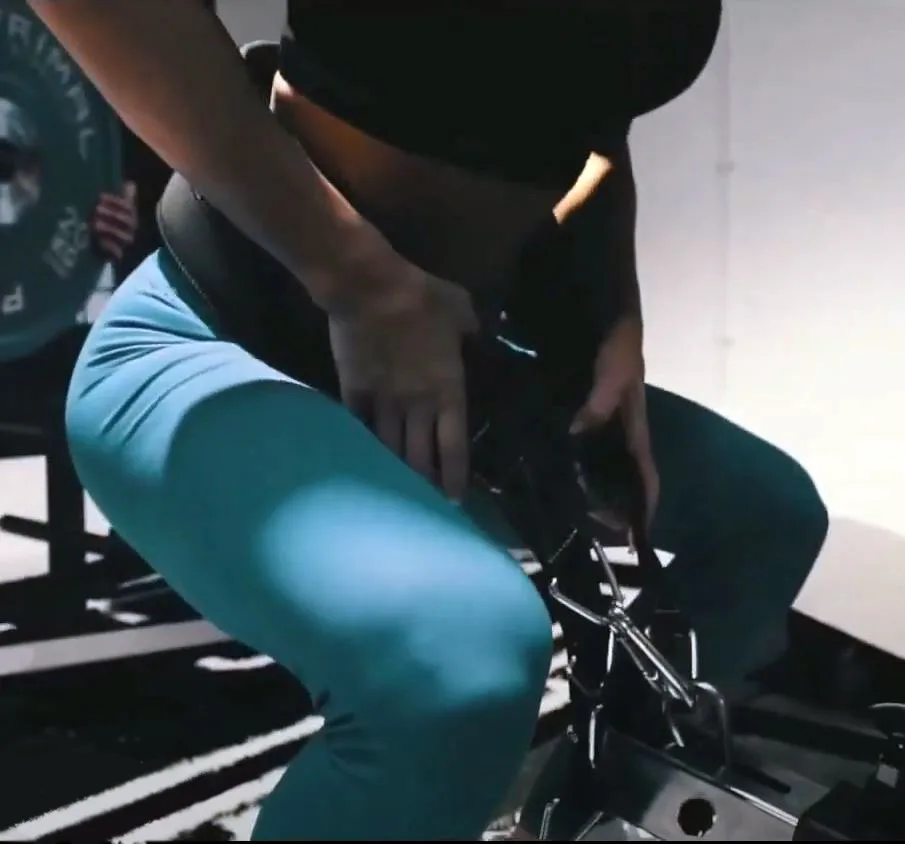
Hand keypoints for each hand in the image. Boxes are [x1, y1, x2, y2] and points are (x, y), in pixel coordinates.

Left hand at [92, 181, 137, 262]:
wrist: (104, 250)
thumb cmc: (110, 226)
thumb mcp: (115, 210)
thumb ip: (124, 198)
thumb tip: (131, 183)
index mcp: (131, 218)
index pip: (129, 208)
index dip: (116, 202)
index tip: (100, 197)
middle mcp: (131, 231)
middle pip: (129, 222)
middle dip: (112, 214)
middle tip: (96, 209)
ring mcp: (125, 245)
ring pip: (125, 237)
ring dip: (110, 229)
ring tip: (96, 224)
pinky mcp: (117, 257)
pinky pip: (117, 253)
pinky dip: (109, 246)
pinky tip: (99, 240)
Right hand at [326, 226, 477, 499]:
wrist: (369, 289)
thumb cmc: (422, 297)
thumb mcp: (461, 309)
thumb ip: (470, 329)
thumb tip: (474, 334)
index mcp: (447, 391)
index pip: (453, 447)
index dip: (453, 477)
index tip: (453, 499)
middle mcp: (416, 406)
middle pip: (419, 458)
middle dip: (423, 483)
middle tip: (424, 501)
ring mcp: (383, 402)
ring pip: (389, 449)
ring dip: (394, 470)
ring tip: (395, 489)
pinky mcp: (354, 392)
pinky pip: (359, 425)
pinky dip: (363, 442)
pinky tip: (362, 455)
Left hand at [570, 315, 658, 528]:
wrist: (599, 299)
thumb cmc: (617, 336)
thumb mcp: (617, 366)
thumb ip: (602, 399)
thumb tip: (577, 434)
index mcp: (634, 423)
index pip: (646, 472)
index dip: (646, 504)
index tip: (636, 538)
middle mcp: (615, 427)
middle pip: (619, 476)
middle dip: (610, 505)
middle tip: (588, 531)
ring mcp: (595, 419)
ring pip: (594, 464)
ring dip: (584, 488)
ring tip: (564, 511)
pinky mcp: (573, 406)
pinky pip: (570, 443)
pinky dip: (562, 459)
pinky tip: (542, 470)